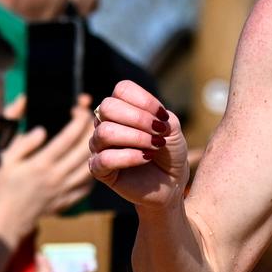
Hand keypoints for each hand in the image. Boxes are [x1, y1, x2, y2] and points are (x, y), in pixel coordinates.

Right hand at [0, 97, 94, 242]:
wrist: (4, 221)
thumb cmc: (1, 188)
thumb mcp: (6, 161)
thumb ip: (24, 144)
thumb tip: (42, 131)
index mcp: (40, 164)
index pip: (67, 138)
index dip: (78, 120)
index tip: (82, 108)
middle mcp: (56, 177)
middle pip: (83, 150)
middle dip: (92, 131)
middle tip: (96, 119)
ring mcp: (63, 191)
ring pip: (90, 168)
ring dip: (98, 151)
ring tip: (98, 138)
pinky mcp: (66, 202)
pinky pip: (87, 187)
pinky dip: (93, 173)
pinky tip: (92, 163)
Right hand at [89, 81, 187, 211]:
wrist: (170, 182)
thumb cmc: (168, 152)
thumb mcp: (172, 129)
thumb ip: (161, 117)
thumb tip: (148, 121)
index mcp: (121, 108)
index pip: (122, 90)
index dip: (144, 100)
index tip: (163, 117)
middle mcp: (105, 123)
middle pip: (108, 107)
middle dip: (139, 119)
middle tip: (159, 132)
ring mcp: (99, 145)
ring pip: (105, 132)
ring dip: (136, 138)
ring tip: (155, 146)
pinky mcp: (98, 169)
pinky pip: (105, 158)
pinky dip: (130, 157)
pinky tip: (146, 158)